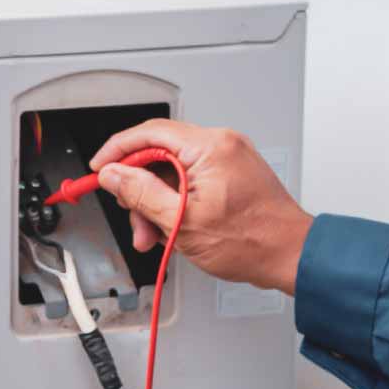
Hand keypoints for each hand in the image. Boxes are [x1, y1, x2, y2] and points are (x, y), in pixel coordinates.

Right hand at [90, 120, 312, 294]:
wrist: (289, 255)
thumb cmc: (251, 241)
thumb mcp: (181, 221)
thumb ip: (141, 193)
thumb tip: (114, 175)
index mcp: (210, 147)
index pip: (149, 133)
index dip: (117, 151)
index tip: (100, 169)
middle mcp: (220, 144)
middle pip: (158, 153)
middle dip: (138, 187)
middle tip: (131, 215)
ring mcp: (227, 157)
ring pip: (172, 170)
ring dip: (155, 201)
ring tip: (153, 234)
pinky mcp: (230, 172)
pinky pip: (190, 179)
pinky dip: (174, 201)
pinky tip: (170, 227)